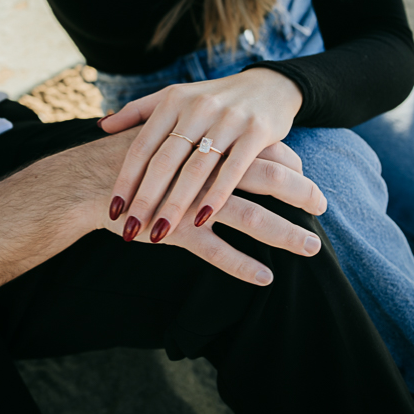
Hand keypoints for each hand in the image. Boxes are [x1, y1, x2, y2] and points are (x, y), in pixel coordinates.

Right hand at [98, 140, 323, 285]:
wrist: (89, 181)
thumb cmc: (133, 159)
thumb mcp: (170, 136)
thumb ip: (202, 138)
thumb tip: (232, 142)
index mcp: (210, 143)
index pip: (264, 150)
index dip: (292, 165)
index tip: (306, 180)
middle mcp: (207, 171)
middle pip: (268, 179)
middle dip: (302, 194)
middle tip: (324, 207)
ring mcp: (193, 203)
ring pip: (250, 218)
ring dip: (285, 234)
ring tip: (312, 248)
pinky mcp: (177, 231)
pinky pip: (216, 251)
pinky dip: (242, 265)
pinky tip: (265, 276)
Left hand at [100, 68, 323, 242]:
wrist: (270, 85)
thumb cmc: (214, 100)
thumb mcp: (176, 97)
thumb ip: (138, 112)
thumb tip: (101, 126)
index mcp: (172, 101)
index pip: (142, 146)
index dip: (125, 180)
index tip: (114, 210)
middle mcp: (197, 108)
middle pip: (164, 161)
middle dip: (146, 200)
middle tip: (131, 230)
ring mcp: (228, 119)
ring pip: (195, 169)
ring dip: (176, 205)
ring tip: (160, 233)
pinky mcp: (256, 131)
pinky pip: (233, 169)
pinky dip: (217, 195)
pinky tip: (201, 220)